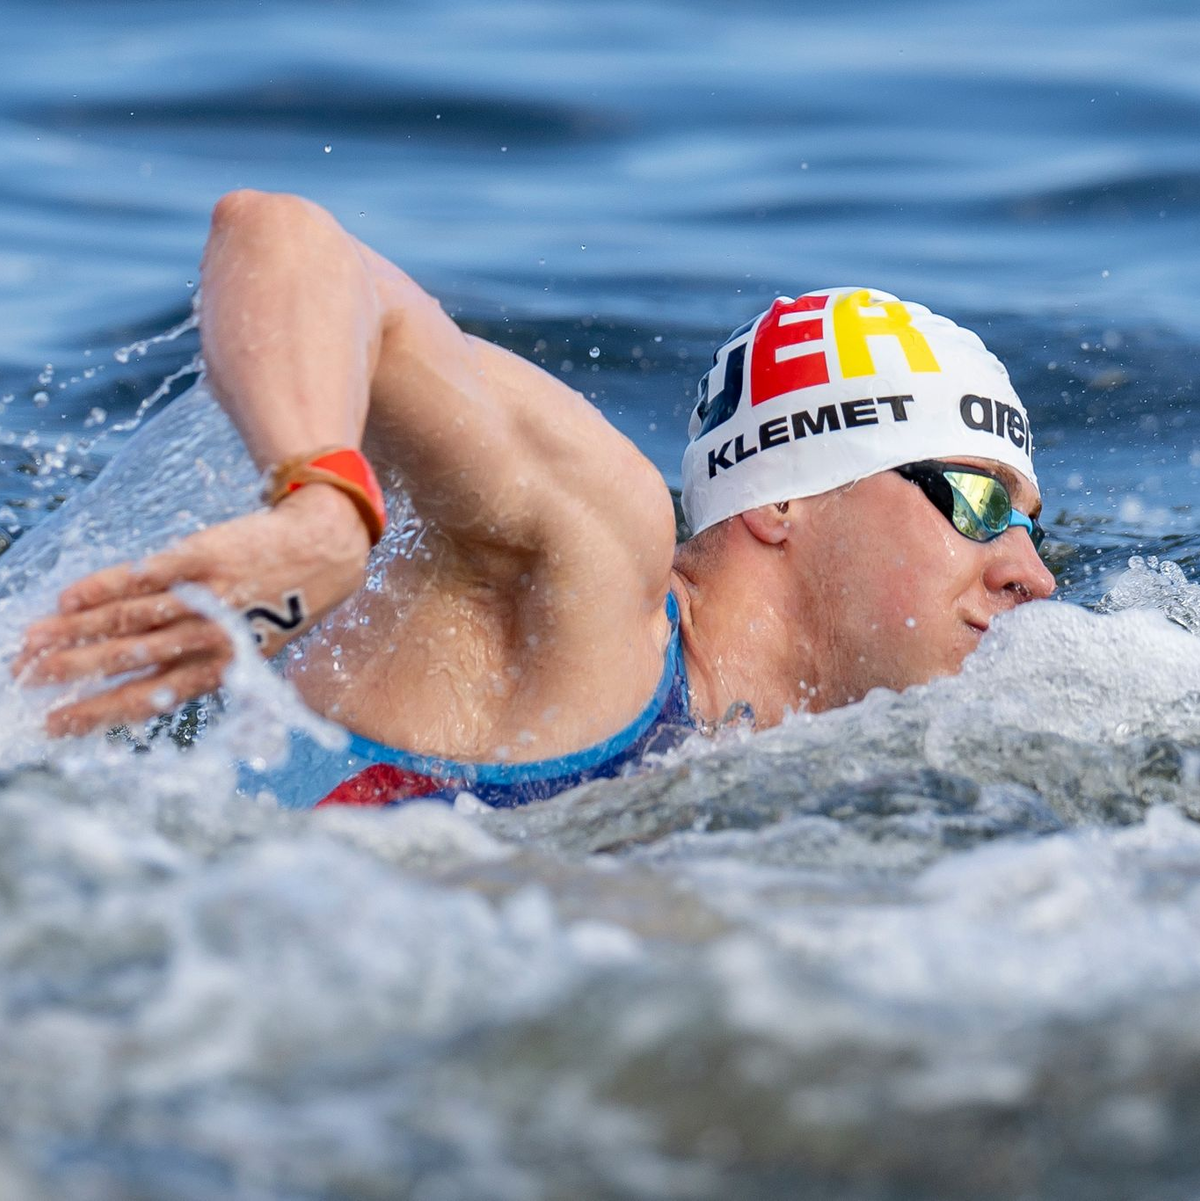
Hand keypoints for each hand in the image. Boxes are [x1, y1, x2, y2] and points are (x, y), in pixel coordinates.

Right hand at [14, 484, 371, 735]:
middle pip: (129, 659)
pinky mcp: (202, 557)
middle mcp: (211, 636)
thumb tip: (135, 684)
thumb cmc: (283, 603)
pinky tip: (69, 597)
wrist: (324, 548)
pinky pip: (144, 575)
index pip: (150, 697)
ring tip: (32, 641)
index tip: (55, 723)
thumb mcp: (251, 647)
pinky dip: (104, 586)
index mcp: (221, 667)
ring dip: (75, 631)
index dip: (99, 711)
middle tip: (26, 679)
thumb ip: (198, 664)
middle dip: (73, 670)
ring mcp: (206, 596)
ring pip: (129, 619)